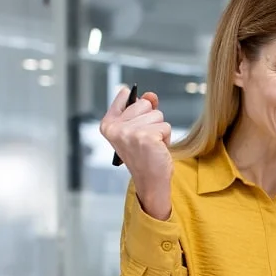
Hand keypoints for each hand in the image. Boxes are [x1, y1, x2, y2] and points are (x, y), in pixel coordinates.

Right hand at [99, 86, 172, 218]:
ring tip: (152, 145)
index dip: (136, 104)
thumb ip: (143, 109)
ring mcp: (129, 132)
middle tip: (145, 138)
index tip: (135, 116)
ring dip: (160, 130)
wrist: (151, 180)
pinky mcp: (146, 136)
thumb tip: (151, 95)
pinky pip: (166, 126)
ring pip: (157, 114)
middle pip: (145, 103)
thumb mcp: (138, 129)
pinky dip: (166, 137)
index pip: (123, 95)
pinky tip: (157, 149)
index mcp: (108, 124)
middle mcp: (115, 127)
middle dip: (151, 119)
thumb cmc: (144, 156)